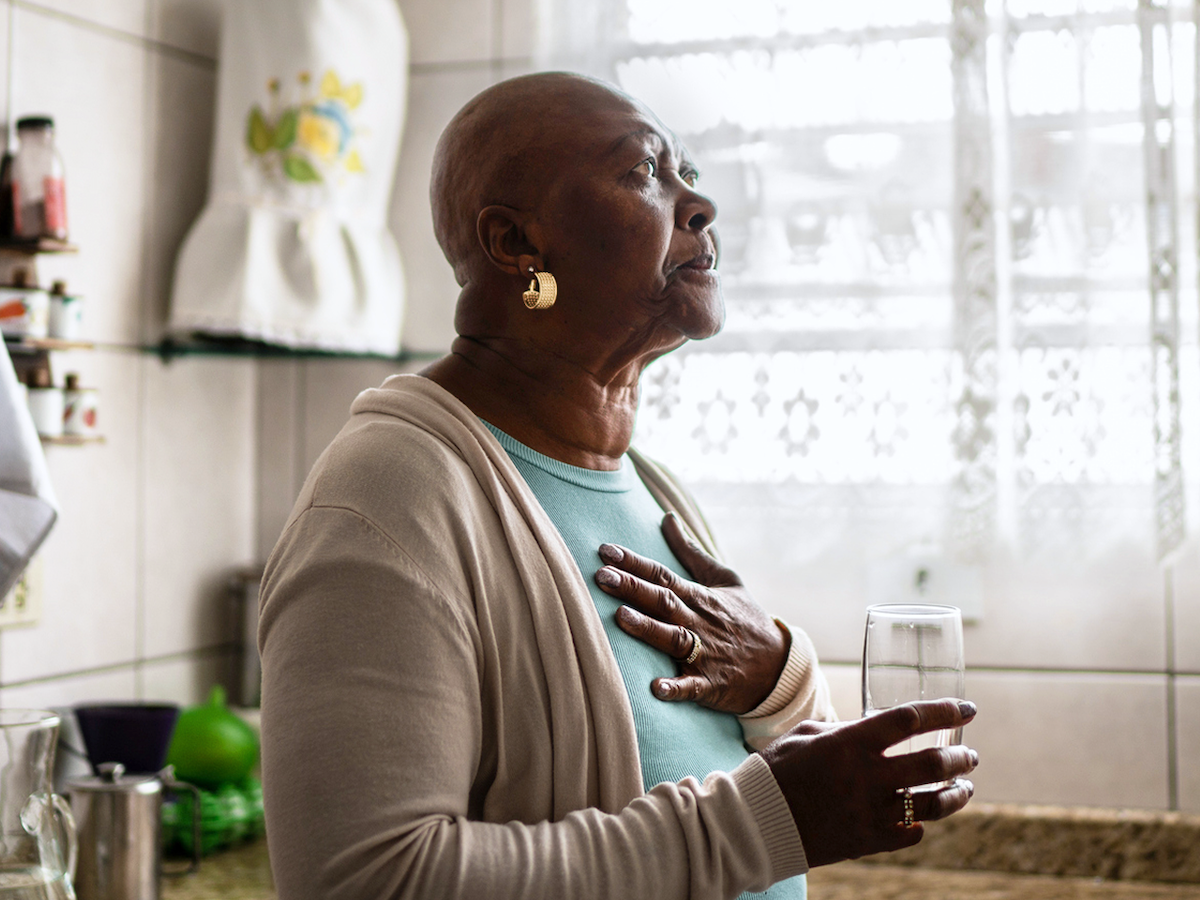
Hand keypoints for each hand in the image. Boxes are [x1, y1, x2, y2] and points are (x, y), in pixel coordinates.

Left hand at [593, 512, 788, 714]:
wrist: (779, 664)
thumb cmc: (745, 618)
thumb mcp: (724, 580)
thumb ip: (690, 552)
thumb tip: (668, 518)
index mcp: (700, 597)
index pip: (662, 575)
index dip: (634, 563)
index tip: (605, 551)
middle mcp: (700, 622)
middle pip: (663, 601)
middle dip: (632, 588)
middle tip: (602, 576)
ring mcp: (706, 654)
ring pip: (674, 638)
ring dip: (648, 628)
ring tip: (621, 617)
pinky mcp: (711, 684)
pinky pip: (692, 686)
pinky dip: (675, 687)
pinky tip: (656, 688)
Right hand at [759, 699, 979, 866]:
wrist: (757, 821)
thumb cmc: (777, 770)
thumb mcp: (807, 736)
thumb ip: (845, 730)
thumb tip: (871, 727)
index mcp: (851, 743)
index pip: (910, 720)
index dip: (944, 712)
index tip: (967, 709)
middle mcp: (868, 776)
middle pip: (934, 764)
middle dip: (961, 758)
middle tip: (971, 756)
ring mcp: (871, 811)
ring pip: (933, 804)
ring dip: (956, 794)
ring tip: (965, 788)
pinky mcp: (868, 840)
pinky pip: (910, 834)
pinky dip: (921, 824)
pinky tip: (924, 818)